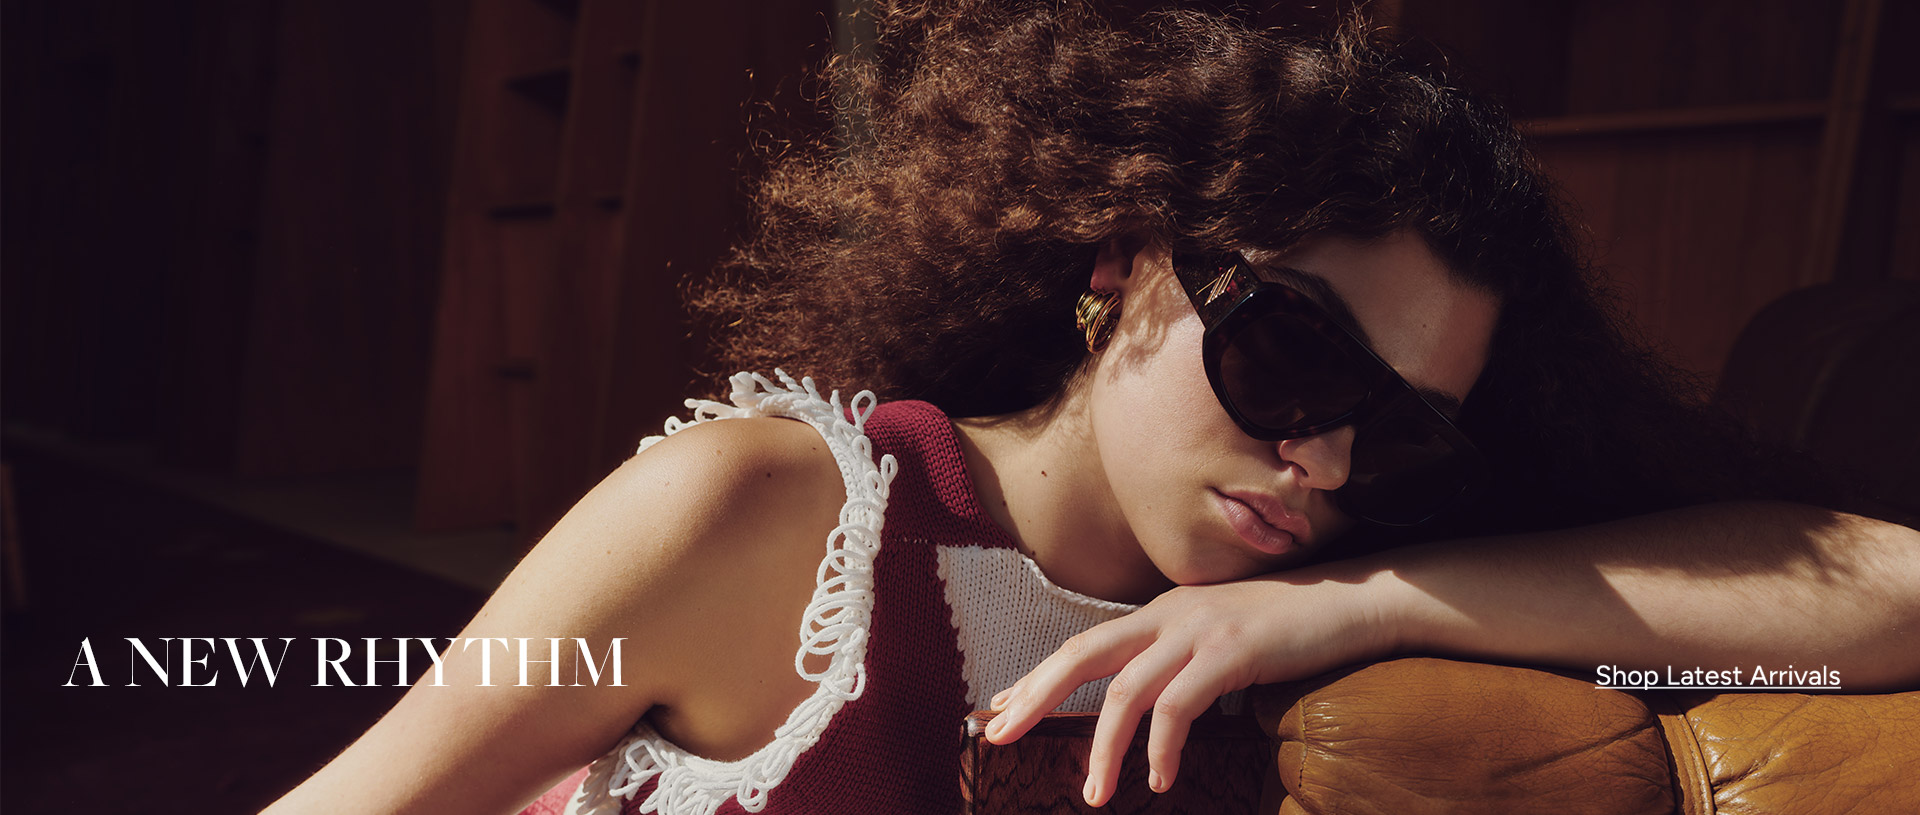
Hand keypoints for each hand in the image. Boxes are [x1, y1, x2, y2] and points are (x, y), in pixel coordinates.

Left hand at [980, 568, 1396, 805]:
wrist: (1351, 600)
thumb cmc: (1288, 629)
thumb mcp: (1218, 639)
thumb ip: (1178, 663)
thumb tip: (1144, 705)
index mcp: (1160, 614)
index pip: (1083, 644)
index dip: (1036, 676)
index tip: (997, 707)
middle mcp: (1168, 615)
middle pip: (1082, 653)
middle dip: (1034, 695)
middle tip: (998, 734)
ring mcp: (1199, 630)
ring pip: (1126, 690)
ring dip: (1102, 747)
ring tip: (1093, 794)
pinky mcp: (1233, 651)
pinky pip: (1181, 705)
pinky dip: (1163, 746)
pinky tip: (1160, 779)